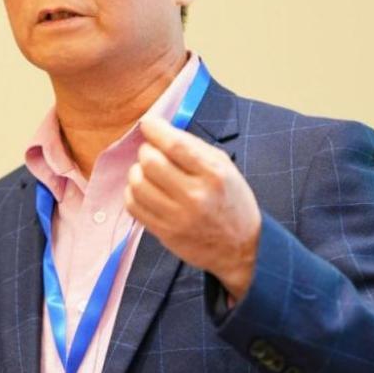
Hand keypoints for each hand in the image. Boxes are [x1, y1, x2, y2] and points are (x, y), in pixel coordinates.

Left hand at [125, 115, 261, 299]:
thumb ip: (195, 148)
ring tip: (147, 172)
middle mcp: (195, 196)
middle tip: (151, 152)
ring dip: (136, 172)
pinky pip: (133, 206)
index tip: (148, 124)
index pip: (175, 145)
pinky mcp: (164, 233)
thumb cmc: (232, 202)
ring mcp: (177, 217)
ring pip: (137, 184)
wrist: (240, 248)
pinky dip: (132, 193)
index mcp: (213, 175)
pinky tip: (144, 190)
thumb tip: (162, 130)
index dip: (155, 129)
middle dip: (146, 151)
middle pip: (151, 163)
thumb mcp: (225, 168)